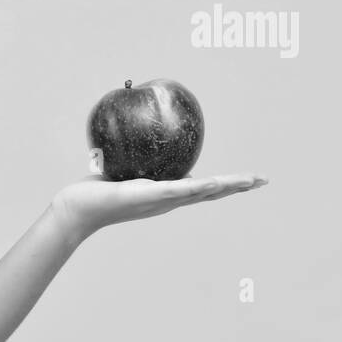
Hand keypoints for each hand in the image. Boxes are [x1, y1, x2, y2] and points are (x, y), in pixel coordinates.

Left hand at [50, 171, 268, 244]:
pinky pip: (175, 190)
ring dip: (226, 187)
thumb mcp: (121, 170)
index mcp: (165, 195)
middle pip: (210, 193)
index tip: (248, 180)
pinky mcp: (146, 196)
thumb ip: (134, 156)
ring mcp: (159, 200)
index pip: (201, 190)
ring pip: (200, 192)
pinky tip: (213, 180)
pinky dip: (196, 186)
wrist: (78, 210)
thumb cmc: (96, 191)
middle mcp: (167, 201)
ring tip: (249, 181)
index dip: (226, 185)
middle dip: (237, 187)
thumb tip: (137, 131)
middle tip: (262, 180)